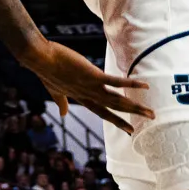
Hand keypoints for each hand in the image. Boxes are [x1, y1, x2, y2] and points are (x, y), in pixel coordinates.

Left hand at [16, 39, 152, 130]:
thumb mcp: (54, 90)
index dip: (116, 121)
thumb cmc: (46, 72)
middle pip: (114, 108)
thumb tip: (63, 113)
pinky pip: (115, 81)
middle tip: (151, 119)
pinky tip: (145, 85)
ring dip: (135, 105)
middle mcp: (88, 95)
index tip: (129, 130)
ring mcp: (91, 86)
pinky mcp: (93, 75)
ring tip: (150, 111)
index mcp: (81, 98)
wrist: (38, 59)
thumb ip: (61, 102)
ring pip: (117, 99)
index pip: (102, 113)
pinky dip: (130, 83)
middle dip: (132, 114)